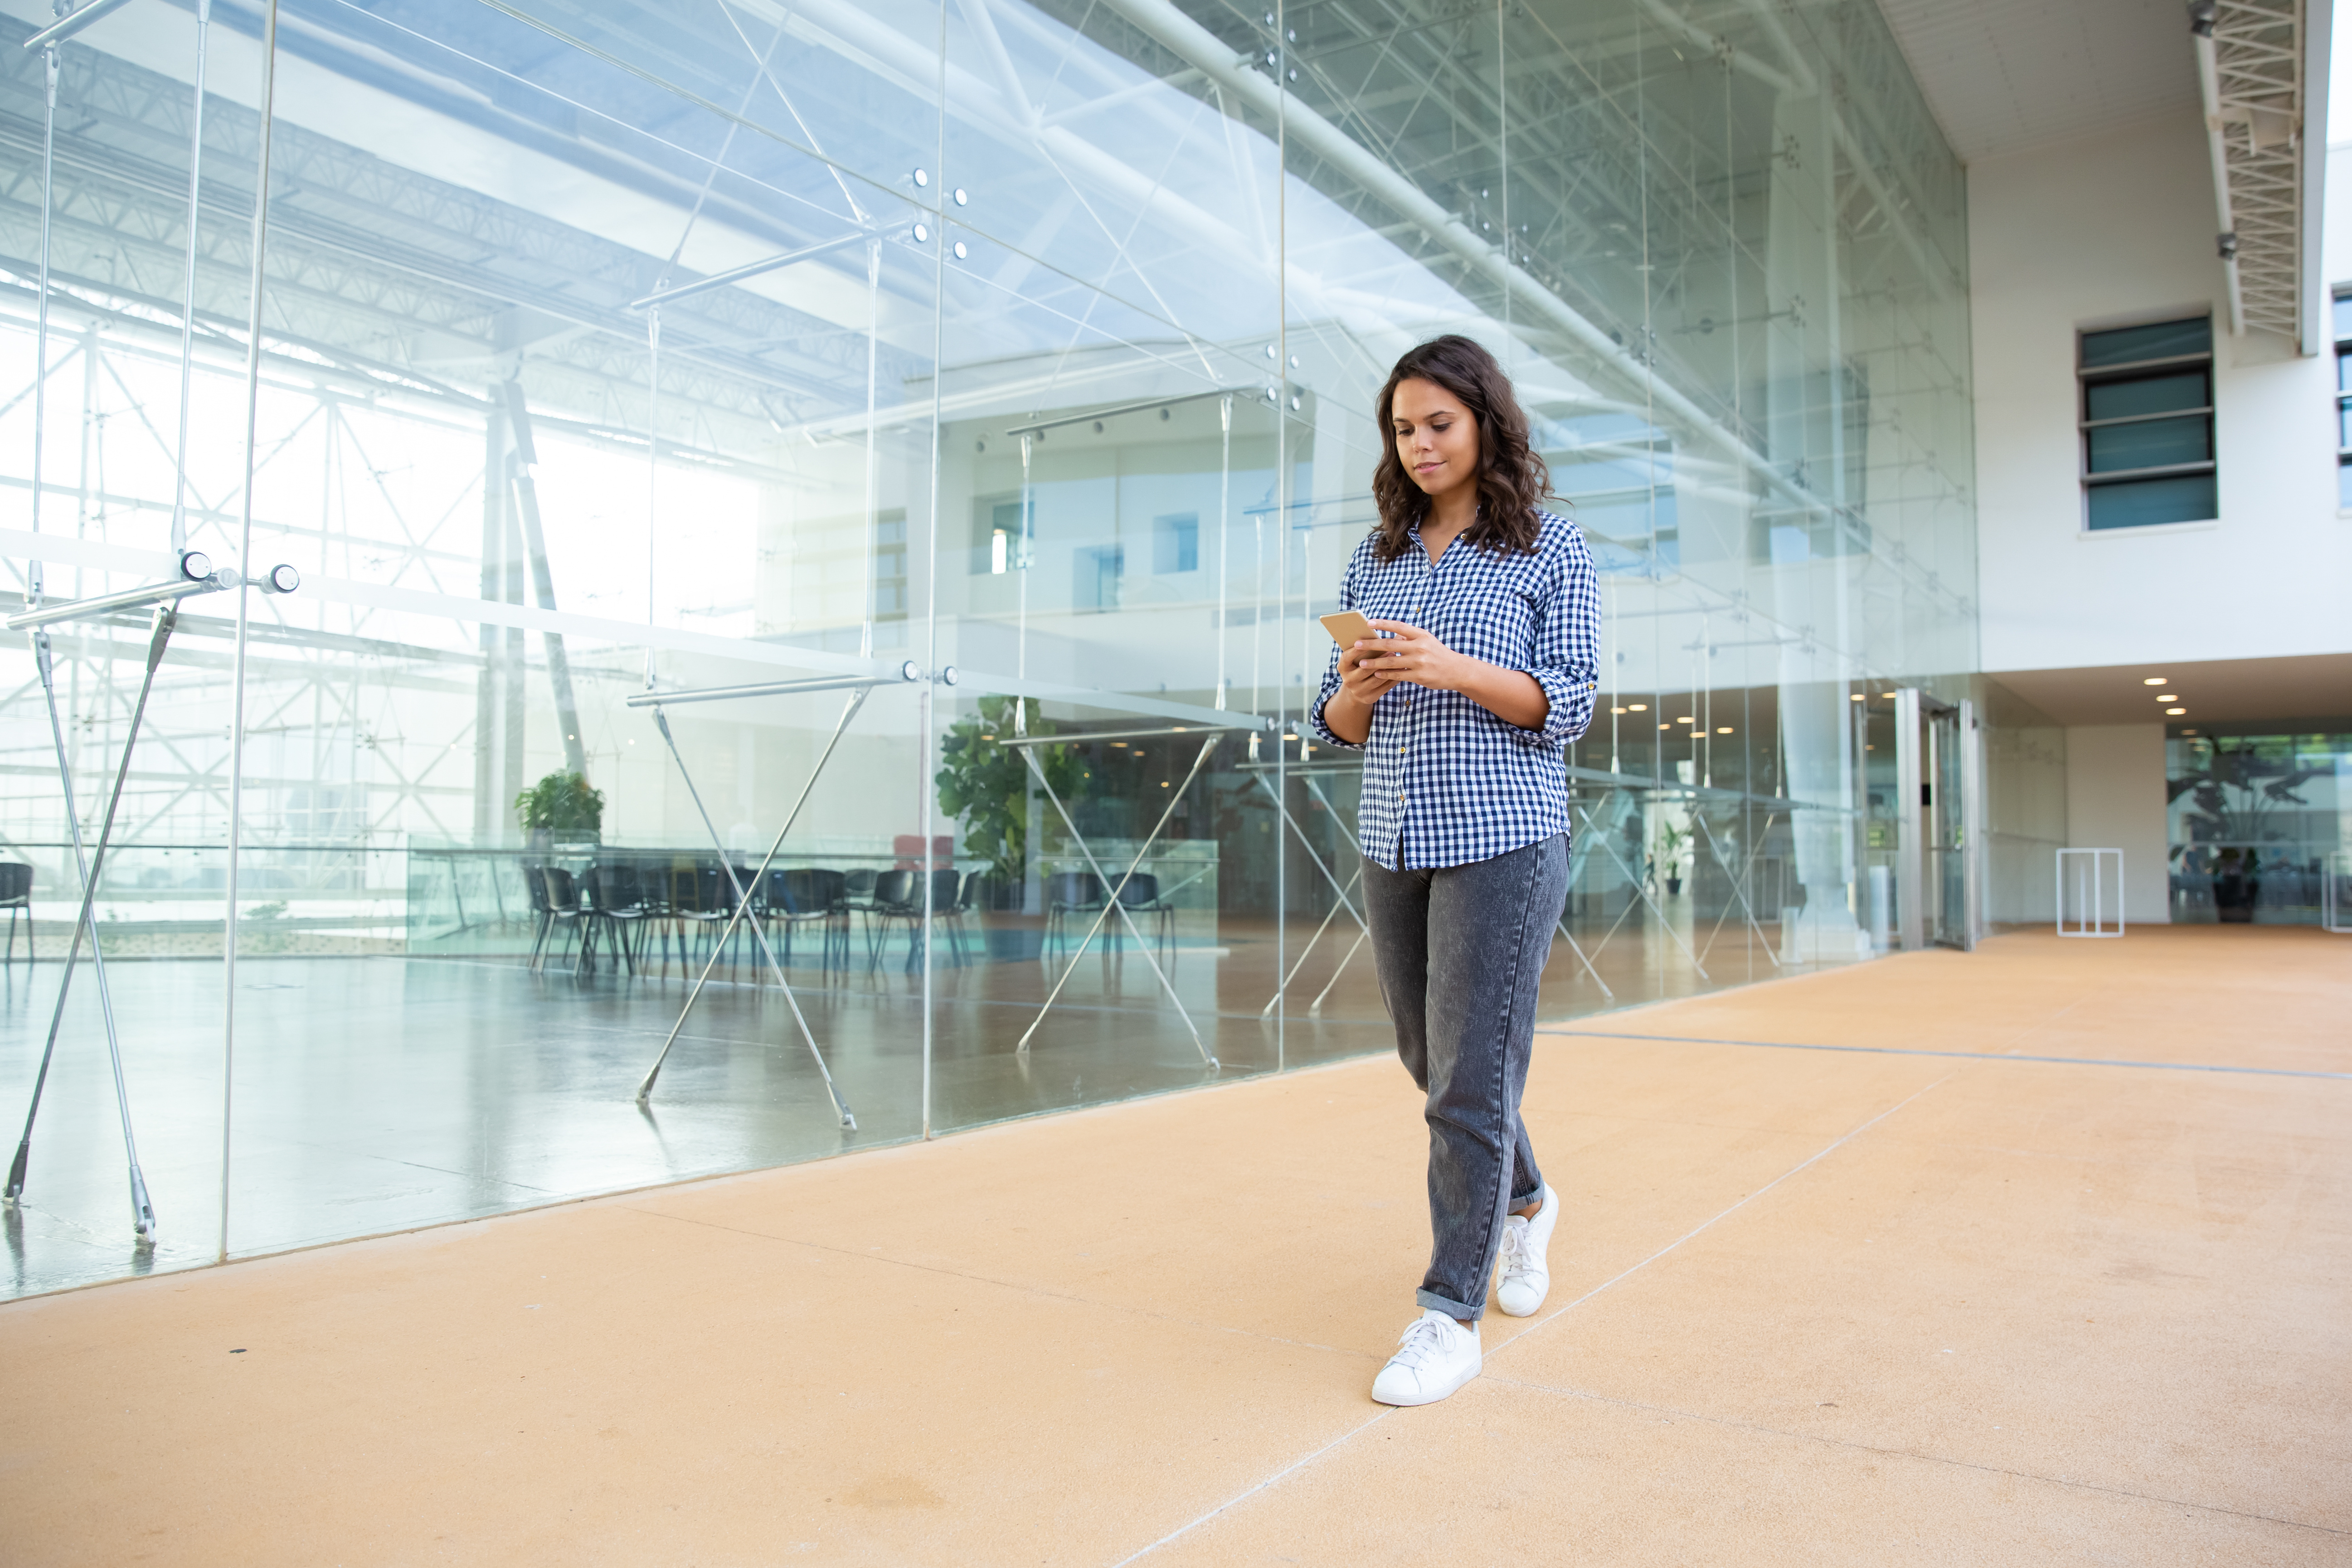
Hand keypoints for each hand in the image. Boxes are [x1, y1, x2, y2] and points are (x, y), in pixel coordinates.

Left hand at [1355, 620, 1473, 691]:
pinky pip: (1397, 675)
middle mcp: (1419, 647)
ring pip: (1391, 661)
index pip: (1399, 626)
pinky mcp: (1419, 676)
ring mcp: (1419, 662)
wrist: (1456, 670)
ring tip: (1362, 662)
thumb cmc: (1438, 653)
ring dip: (1374, 662)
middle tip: (1357, 644)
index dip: (1383, 624)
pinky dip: (1386, 674)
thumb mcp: (1426, 640)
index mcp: (1420, 635)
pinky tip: (1376, 673)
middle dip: (1372, 644)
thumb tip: (1391, 634)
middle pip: (1390, 644)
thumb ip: (1409, 637)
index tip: (1368, 622)